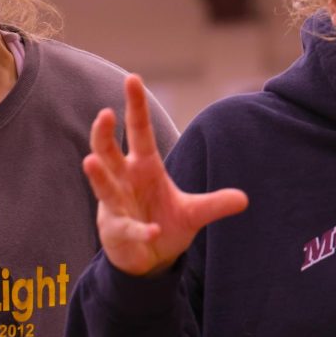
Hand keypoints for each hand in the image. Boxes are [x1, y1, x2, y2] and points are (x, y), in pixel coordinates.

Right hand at [84, 75, 247, 275]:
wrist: (148, 258)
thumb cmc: (164, 223)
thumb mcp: (193, 213)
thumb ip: (214, 204)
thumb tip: (245, 199)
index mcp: (144, 166)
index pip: (138, 130)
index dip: (135, 106)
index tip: (132, 78)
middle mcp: (124, 180)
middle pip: (108, 151)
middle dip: (103, 133)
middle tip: (105, 113)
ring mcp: (115, 204)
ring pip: (103, 185)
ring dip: (98, 175)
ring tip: (90, 161)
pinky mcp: (115, 231)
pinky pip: (127, 229)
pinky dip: (141, 231)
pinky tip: (154, 231)